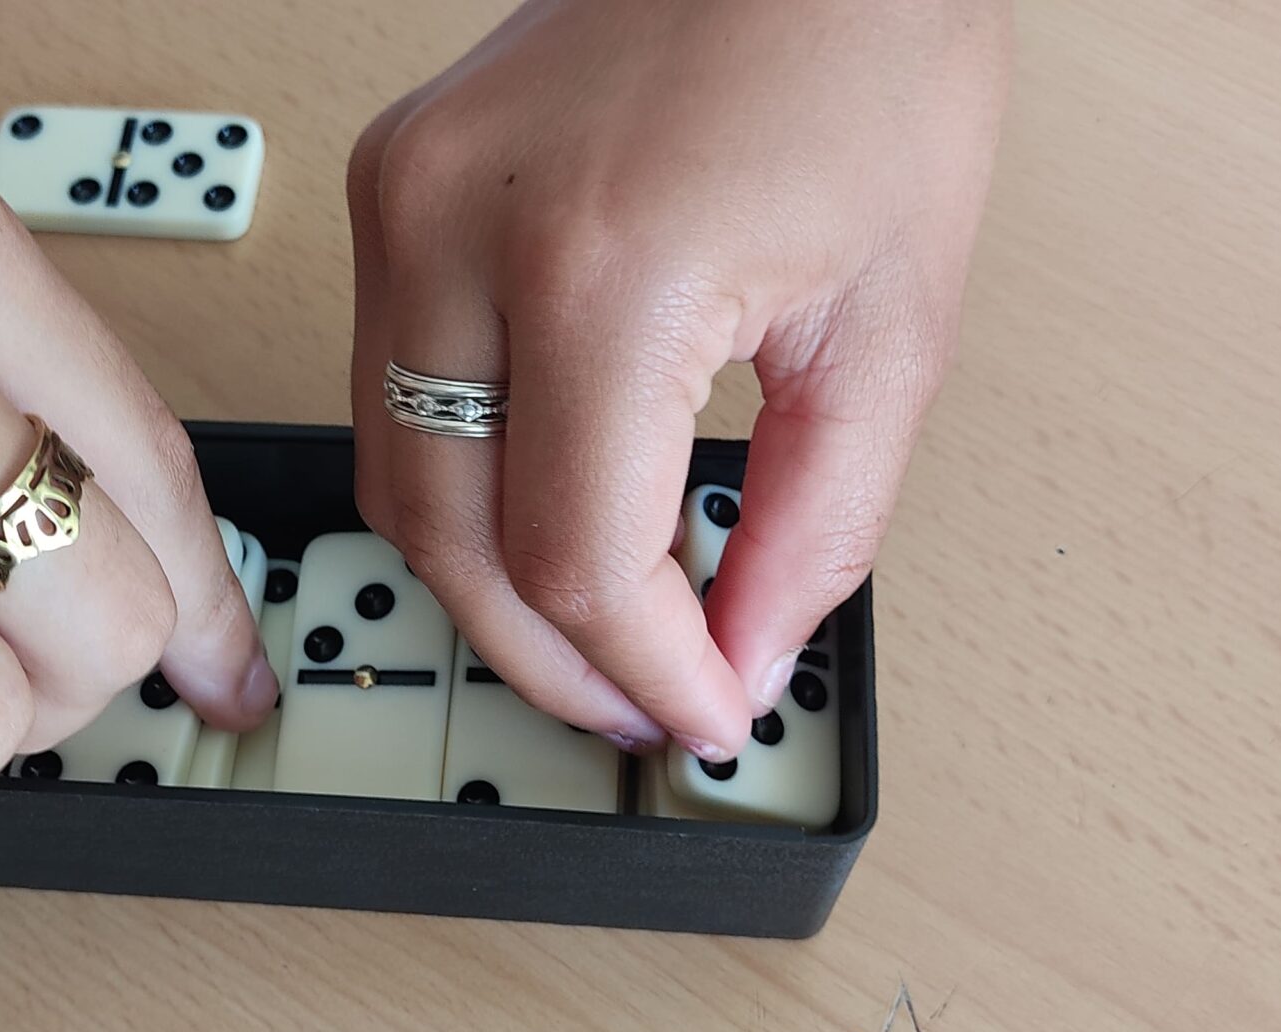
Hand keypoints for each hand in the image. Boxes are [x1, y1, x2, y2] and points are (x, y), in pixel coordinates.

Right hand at [345, 0, 1006, 757]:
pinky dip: (467, 481)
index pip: (576, 557)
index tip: (709, 716)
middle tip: (646, 708)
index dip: (646, 674)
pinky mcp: (389, 185)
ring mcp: (401, 200)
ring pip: (397, 479)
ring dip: (492, 583)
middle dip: (553, 659)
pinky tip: (558, 507)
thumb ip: (816, 524)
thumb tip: (742, 657)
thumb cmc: (864, 57)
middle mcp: (460, 228)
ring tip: (603, 630)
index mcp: (600, 264)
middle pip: (452, 540)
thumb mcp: (891, 324)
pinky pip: (392, 390)